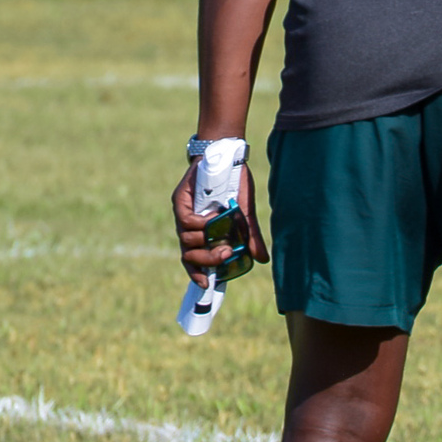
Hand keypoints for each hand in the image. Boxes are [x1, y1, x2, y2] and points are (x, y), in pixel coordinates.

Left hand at [171, 157, 269, 287]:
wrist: (227, 157)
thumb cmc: (234, 185)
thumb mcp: (245, 214)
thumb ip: (250, 237)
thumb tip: (262, 260)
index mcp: (203, 234)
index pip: (194, 261)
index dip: (197, 274)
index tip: (207, 285)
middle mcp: (189, 228)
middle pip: (188, 256)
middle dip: (207, 260)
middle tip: (227, 254)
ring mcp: (183, 215)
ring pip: (186, 240)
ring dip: (206, 240)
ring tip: (223, 230)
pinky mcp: (179, 202)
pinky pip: (187, 222)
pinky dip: (201, 224)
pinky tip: (214, 218)